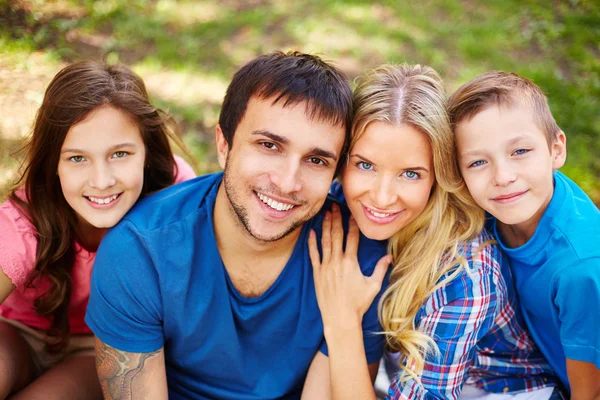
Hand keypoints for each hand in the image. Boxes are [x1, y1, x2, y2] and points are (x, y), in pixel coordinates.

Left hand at [308, 203, 390, 334]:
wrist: (340, 318)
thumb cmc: (358, 303)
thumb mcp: (373, 286)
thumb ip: (380, 269)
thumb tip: (389, 256)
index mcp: (351, 262)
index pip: (352, 237)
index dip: (352, 224)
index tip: (352, 213)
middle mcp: (337, 261)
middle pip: (337, 235)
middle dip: (336, 219)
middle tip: (335, 206)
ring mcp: (326, 266)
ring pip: (325, 241)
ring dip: (325, 226)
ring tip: (325, 213)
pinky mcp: (317, 273)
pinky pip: (313, 254)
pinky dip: (312, 243)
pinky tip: (311, 232)